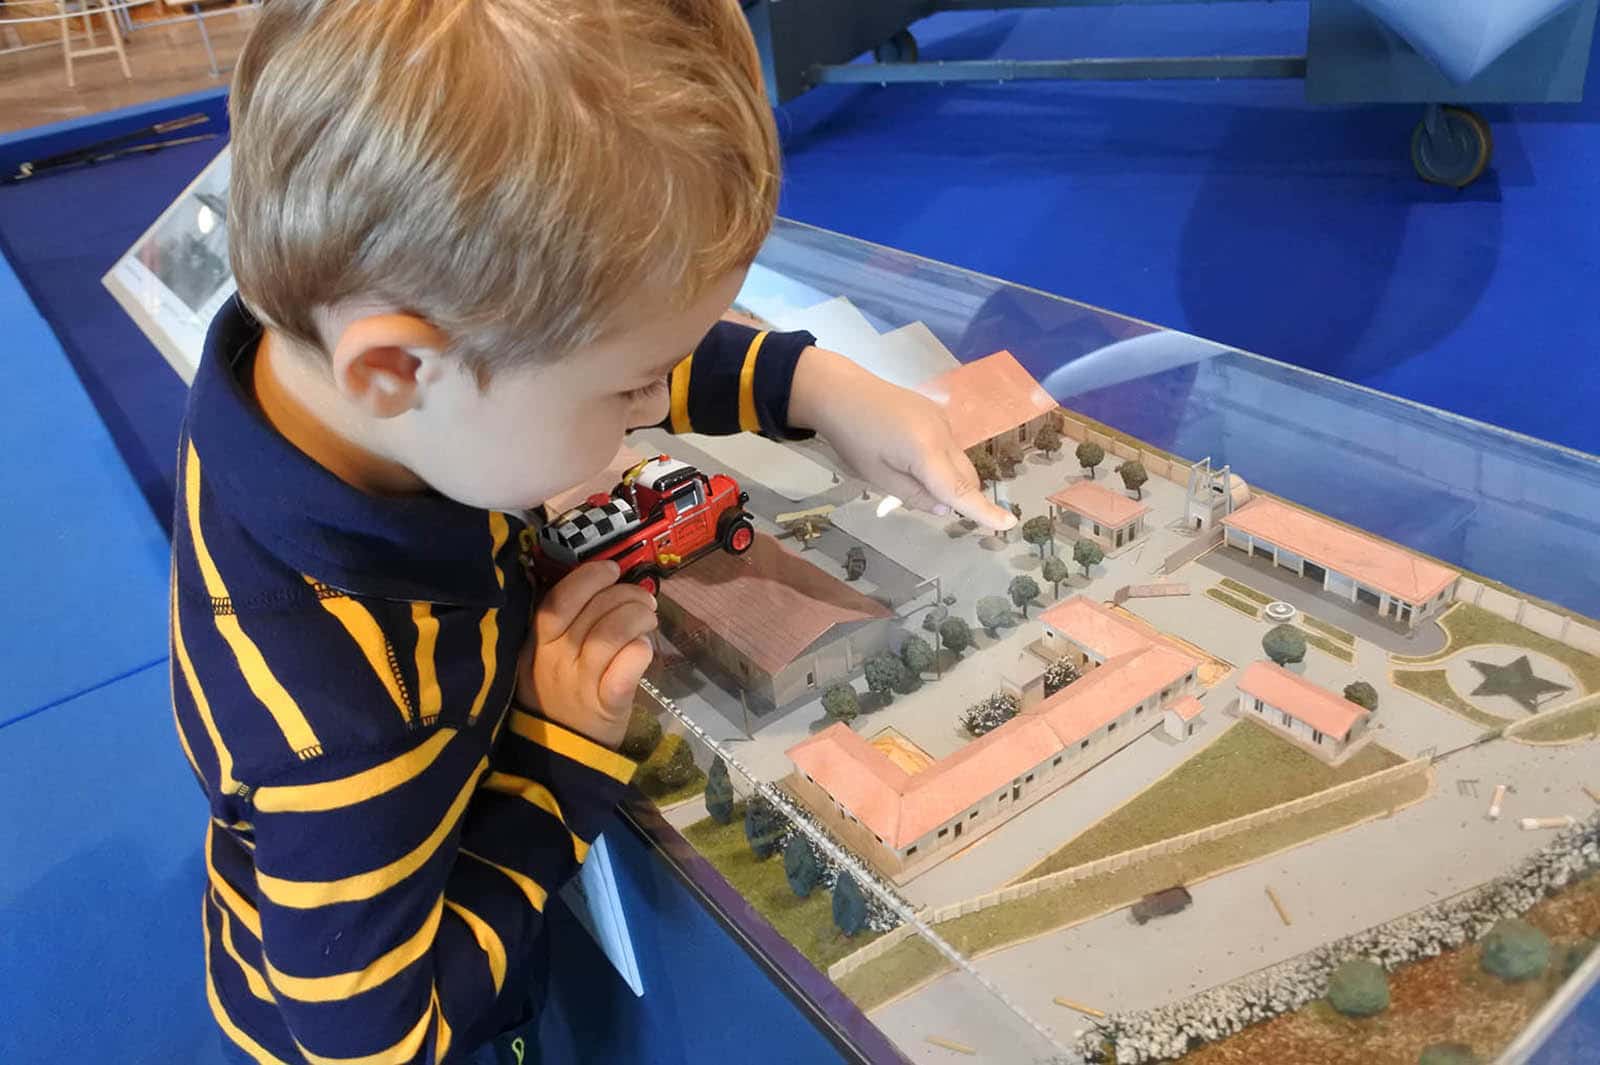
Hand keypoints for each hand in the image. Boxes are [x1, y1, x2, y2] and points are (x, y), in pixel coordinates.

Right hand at [518, 561, 655, 749]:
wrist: (561, 750)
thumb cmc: (562, 692)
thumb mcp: (548, 655)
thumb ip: (570, 621)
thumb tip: (609, 583)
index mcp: (539, 642)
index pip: (559, 598)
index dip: (589, 577)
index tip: (612, 570)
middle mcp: (555, 660)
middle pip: (594, 610)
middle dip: (627, 595)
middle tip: (644, 602)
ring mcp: (579, 684)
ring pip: (610, 634)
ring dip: (637, 618)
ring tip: (648, 621)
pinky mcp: (606, 706)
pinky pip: (623, 672)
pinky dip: (639, 653)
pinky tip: (644, 649)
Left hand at [787, 347, 1016, 531]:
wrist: (842, 392)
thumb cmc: (853, 439)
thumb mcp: (878, 477)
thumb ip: (915, 496)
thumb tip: (944, 508)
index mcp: (926, 451)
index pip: (960, 490)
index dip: (983, 511)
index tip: (1009, 524)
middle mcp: (943, 433)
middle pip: (966, 476)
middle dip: (958, 496)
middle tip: (920, 499)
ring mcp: (942, 420)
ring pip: (960, 461)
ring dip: (948, 477)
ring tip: (906, 471)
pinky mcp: (937, 412)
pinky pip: (950, 445)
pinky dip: (941, 460)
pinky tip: (909, 454)